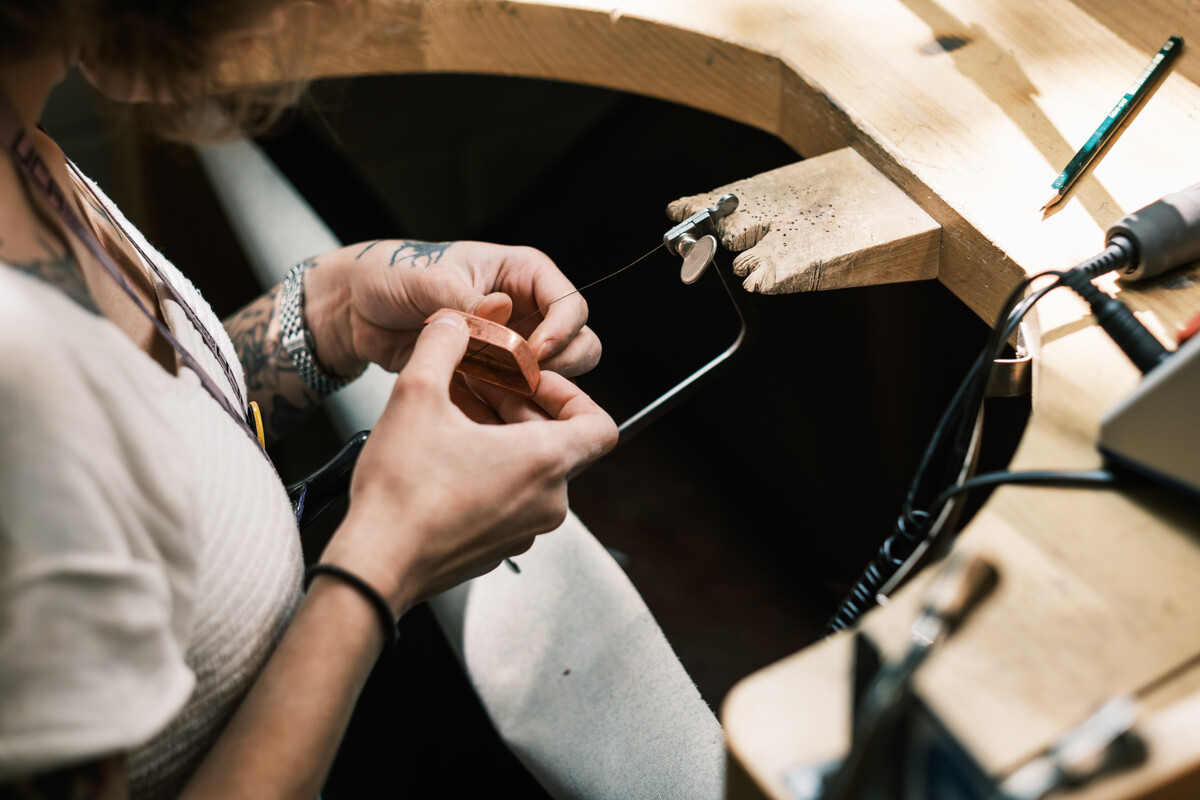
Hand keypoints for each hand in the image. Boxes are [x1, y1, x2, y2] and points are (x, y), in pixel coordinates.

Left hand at [304, 239, 601, 379]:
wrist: (355, 308)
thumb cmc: (392, 272)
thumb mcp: (429, 278)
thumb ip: (468, 300)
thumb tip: (501, 313)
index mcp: (522, 274)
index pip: (569, 304)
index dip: (560, 331)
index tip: (533, 353)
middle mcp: (525, 311)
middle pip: (578, 344)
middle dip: (558, 366)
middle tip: (524, 379)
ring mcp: (511, 347)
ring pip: (554, 378)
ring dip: (532, 392)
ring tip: (493, 392)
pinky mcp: (490, 378)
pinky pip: (515, 401)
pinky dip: (503, 411)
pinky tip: (475, 408)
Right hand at [321, 313, 617, 614]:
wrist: (375, 565)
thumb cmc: (401, 495)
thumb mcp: (416, 394)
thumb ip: (443, 343)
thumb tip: (454, 323)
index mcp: (544, 462)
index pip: (601, 425)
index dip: (572, 396)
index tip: (537, 384)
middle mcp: (546, 502)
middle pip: (561, 443)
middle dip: (522, 409)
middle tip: (483, 390)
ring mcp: (525, 530)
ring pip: (534, 472)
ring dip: (504, 439)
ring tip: (459, 420)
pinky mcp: (499, 547)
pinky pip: (512, 500)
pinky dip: (492, 473)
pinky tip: (448, 459)